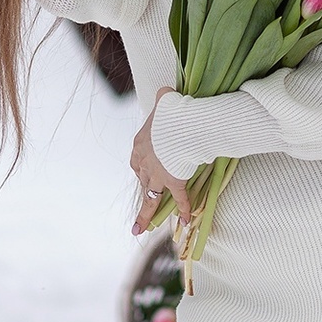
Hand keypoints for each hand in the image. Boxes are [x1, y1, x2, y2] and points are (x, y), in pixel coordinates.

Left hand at [132, 86, 191, 234]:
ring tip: (138, 229)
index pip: (136, 160)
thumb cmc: (172, 112)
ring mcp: (159, 174)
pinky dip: (183, 209)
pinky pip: (180, 198)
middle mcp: (145, 162)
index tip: (143, 171)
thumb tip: (167, 92)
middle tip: (147, 198)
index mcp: (140, 144)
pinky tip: (186, 221)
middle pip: (142, 179)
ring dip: (145, 214)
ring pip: (150, 197)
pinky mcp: (174, 181)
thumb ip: (164, 97)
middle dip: (145, 188)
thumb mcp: (165, 100)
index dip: (140, 167)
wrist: (181, 126)